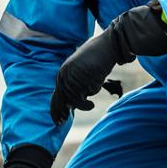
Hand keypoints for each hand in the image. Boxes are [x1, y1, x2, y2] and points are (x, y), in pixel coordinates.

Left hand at [50, 1, 166, 124]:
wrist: (110, 45)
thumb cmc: (101, 60)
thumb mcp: (86, 74)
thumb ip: (79, 87)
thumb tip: (72, 104)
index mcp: (64, 71)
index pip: (57, 93)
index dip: (56, 107)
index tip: (58, 120)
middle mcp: (64, 72)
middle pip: (60, 97)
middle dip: (60, 111)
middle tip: (61, 123)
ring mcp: (71, 74)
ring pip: (71, 98)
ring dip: (82, 104)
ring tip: (90, 106)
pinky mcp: (79, 76)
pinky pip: (78, 96)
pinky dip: (84, 103)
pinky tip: (92, 105)